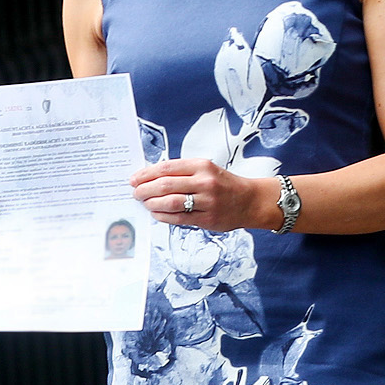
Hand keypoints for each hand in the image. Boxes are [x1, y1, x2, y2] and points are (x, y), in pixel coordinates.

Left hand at [131, 157, 276, 232]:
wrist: (250, 200)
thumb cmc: (223, 184)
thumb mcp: (205, 170)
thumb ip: (182, 172)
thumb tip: (150, 177)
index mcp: (202, 166)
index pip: (166, 168)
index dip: (146, 174)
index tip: (134, 179)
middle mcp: (204, 182)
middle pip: (165, 185)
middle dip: (145, 190)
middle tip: (136, 193)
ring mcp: (207, 201)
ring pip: (170, 202)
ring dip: (152, 203)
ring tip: (144, 203)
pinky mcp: (207, 218)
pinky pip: (178, 218)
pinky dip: (163, 216)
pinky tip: (156, 213)